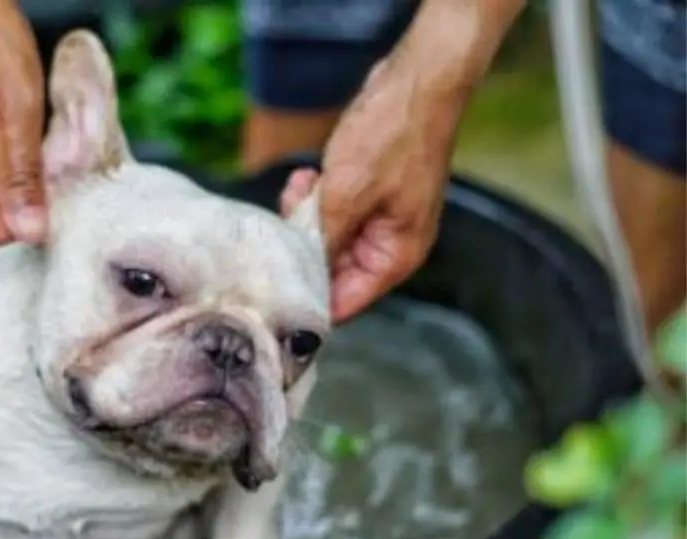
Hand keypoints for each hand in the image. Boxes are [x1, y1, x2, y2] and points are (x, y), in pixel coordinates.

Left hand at [280, 59, 463, 322]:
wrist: (415, 82)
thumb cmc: (392, 136)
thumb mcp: (346, 195)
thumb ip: (323, 242)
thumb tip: (299, 277)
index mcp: (395, 256)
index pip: (345, 303)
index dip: (309, 299)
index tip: (275, 284)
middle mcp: (390, 244)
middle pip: (332, 271)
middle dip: (303, 247)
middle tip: (288, 217)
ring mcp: (379, 218)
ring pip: (327, 238)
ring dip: (305, 216)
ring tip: (299, 186)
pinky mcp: (367, 194)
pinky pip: (332, 211)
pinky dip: (315, 197)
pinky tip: (307, 175)